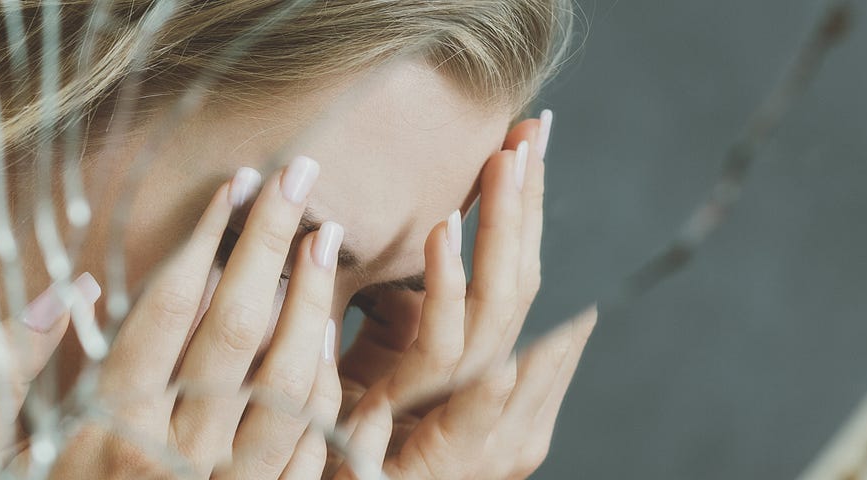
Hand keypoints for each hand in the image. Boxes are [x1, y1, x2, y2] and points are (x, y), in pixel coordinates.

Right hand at [0, 157, 343, 478]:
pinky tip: (328, 343)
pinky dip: (327, 389)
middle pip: (239, 330)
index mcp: (101, 433)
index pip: (166, 309)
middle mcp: (172, 461)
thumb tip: (57, 295)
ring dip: (316, 309)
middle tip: (303, 180)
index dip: (206, 237)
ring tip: (325, 245)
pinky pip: (309, 449)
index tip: (237, 183)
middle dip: (274, 244)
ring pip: (291, 386)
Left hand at [334, 112, 597, 478]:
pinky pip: (447, 356)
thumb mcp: (379, 363)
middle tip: (528, 134)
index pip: (519, 280)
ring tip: (498, 166)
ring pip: (502, 312)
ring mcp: (480, 432)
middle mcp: (502, 408)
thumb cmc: (337, 444)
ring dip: (501, 232)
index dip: (527, 212)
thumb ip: (407, 310)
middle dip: (529, 209)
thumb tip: (430, 227)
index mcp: (491, 383)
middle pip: (525, 288)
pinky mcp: (437, 446)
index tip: (528, 138)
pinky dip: (445, 289)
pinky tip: (440, 234)